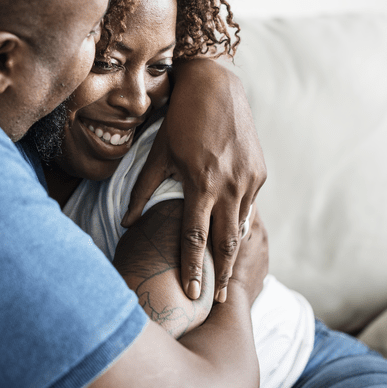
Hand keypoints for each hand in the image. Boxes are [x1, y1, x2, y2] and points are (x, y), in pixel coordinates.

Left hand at [123, 58, 265, 302]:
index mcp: (201, 183)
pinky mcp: (259, 172)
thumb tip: (127, 223)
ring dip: (232, 254)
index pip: (195, 237)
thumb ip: (143, 189)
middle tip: (217, 301)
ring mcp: (249, 179)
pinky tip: (232, 239)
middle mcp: (229, 185)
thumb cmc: (179, 119)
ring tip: (225, 279)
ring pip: (241, 227)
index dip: (192, 269)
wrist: (216, 86)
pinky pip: (249, 206)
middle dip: (221, 275)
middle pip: (226, 243)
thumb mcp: (157, 153)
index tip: (192, 295)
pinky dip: (239, 224)